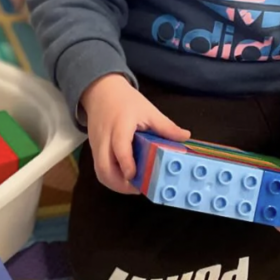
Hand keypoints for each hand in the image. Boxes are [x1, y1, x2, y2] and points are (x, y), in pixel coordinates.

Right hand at [81, 74, 189, 193]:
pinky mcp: (94, 150)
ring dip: (115, 184)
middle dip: (120, 184)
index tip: (135, 176)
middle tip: (138, 188)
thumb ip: (166, 126)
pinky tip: (126, 178)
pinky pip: (100, 169)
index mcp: (120, 126)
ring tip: (133, 186)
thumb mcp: (148, 110)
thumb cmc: (125, 101)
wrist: (100, 91)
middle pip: (104, 168)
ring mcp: (97, 146)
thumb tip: (185, 137)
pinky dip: (112, 178)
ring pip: (100, 172)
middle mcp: (105, 138)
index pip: (120, 148)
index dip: (127, 164)